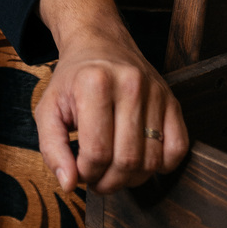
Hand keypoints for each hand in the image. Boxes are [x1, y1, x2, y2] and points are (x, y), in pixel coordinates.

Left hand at [34, 0, 189, 193]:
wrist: (99, 43)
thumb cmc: (72, 80)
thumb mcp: (48, 107)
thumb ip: (52, 147)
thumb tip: (68, 184)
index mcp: (94, 84)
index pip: (97, 150)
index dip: (87, 173)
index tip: (80, 172)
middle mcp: (130, 85)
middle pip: (127, 160)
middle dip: (109, 181)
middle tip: (97, 180)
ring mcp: (156, 93)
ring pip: (152, 161)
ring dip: (132, 178)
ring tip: (114, 171)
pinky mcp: (173, 100)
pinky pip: (178, 149)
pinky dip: (161, 166)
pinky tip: (140, 160)